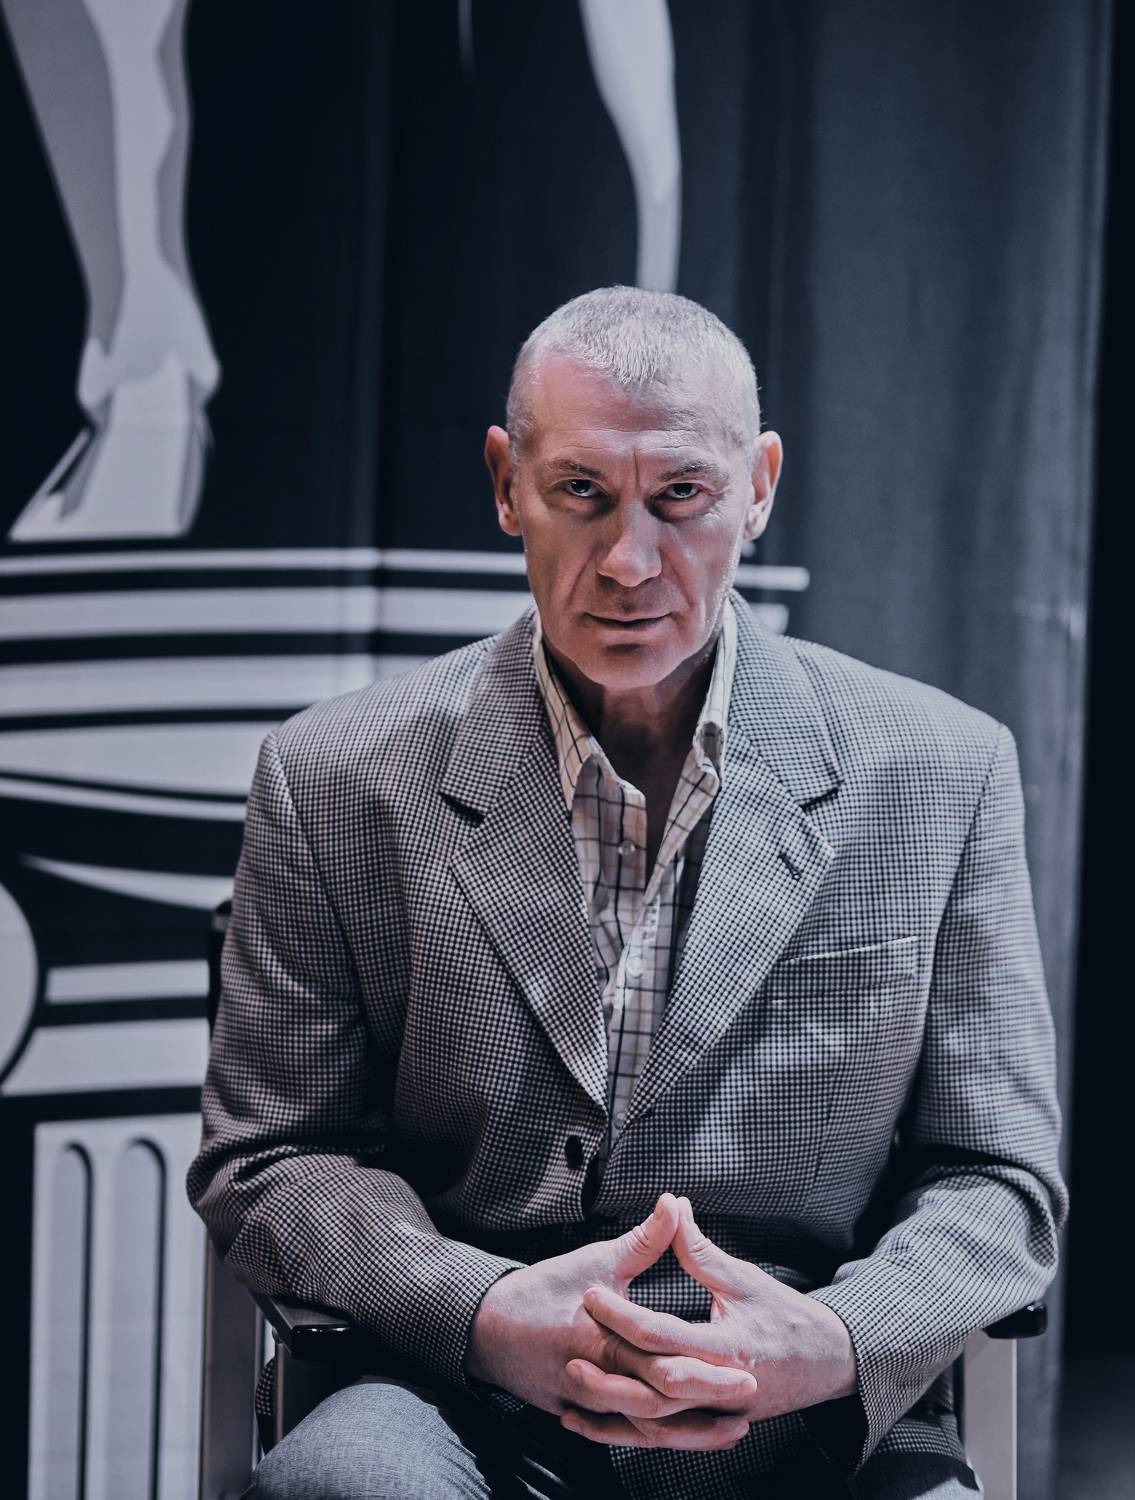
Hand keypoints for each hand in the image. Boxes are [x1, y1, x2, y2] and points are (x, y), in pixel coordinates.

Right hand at [465, 1192, 756, 1446]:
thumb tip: (675, 1202)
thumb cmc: (543, 1289)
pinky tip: (682, 1435)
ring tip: (731, 1427)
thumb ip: (643, 1239)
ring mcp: (587, 1404)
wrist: (487, 1327)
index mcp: (604, 1338)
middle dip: (709, 1404)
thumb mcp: (595, 1260)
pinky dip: (657, 1437)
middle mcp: (598, 1377)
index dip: (708, 1371)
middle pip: (663, 1403)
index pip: (665, 1361)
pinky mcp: (580, 1415)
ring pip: (647, 1429)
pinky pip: (624, 1436)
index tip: (748, 1369)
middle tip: (750, 1398)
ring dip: (691, 1432)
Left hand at [561, 1195, 857, 1448]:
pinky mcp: (713, 1426)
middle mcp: (721, 1387)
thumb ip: (700, 1249)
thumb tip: (672, 1205)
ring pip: (657, 1423)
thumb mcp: (745, 1278)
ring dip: (613, 1411)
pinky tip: (599, 1421)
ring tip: (573, 1393)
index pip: (663, 1333)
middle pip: (654, 1387)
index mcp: (729, 1347)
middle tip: (571, 1350)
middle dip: (609, 1372)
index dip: (622, 1313)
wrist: (831, 1363)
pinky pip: (666, 1437)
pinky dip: (630, 1432)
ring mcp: (718, 1414)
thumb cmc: (788, 1317)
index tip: (590, 1294)